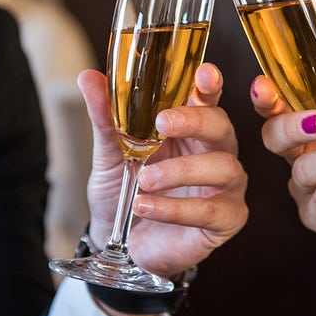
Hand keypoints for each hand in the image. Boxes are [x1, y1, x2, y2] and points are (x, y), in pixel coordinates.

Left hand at [78, 63, 247, 277]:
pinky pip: (210, 209)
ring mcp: (226, 185)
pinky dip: (175, 208)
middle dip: (196, 121)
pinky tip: (146, 206)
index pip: (208, 98)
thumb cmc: (124, 190)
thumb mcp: (110, 152)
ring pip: (222, 167)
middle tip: (163, 122)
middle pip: (222, 126)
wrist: (121, 241)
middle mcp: (216, 151)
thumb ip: (106, 116)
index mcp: (193, 128)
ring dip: (181, 171)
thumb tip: (89, 77)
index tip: (204, 74)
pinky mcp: (226, 218)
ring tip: (144, 180)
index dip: (210, 84)